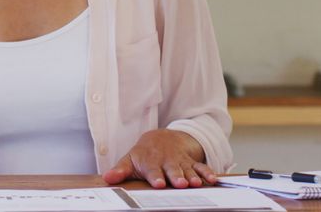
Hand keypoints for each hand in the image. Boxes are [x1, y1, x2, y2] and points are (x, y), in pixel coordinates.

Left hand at [103, 129, 217, 188]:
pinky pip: (201, 166)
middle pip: (172, 169)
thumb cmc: (143, 154)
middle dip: (176, 176)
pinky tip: (213, 179)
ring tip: (196, 183)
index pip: (152, 170)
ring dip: (192, 176)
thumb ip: (120, 170)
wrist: (160, 137)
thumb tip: (107, 178)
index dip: (155, 176)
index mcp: (150, 162)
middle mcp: (167, 162)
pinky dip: (207, 172)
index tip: (158, 183)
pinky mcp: (191, 162)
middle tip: (180, 184)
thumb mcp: (130, 159)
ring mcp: (180, 162)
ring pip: (187, 169)